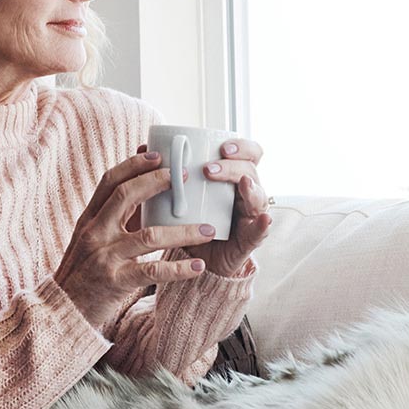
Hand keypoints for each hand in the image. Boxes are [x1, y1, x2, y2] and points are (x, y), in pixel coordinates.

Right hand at [55, 151, 219, 329]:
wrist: (63, 311)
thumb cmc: (84, 271)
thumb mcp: (93, 238)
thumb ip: (116, 216)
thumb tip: (144, 186)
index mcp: (90, 218)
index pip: (110, 181)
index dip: (134, 164)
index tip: (158, 153)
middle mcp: (94, 232)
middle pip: (125, 196)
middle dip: (157, 182)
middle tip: (186, 176)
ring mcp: (104, 257)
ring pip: (148, 236)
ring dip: (183, 231)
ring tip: (209, 229)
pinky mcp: (115, 282)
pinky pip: (152, 271)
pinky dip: (178, 268)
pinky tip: (198, 266)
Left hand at [135, 138, 272, 276]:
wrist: (197, 263)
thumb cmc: (189, 225)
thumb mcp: (180, 197)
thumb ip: (166, 175)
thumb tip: (144, 148)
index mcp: (232, 179)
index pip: (247, 153)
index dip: (240, 146)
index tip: (221, 146)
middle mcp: (246, 193)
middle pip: (251, 169)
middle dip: (234, 165)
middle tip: (210, 168)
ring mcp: (251, 215)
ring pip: (258, 195)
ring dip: (250, 187)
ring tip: (241, 184)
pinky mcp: (250, 240)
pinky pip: (261, 231)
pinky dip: (264, 224)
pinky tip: (264, 219)